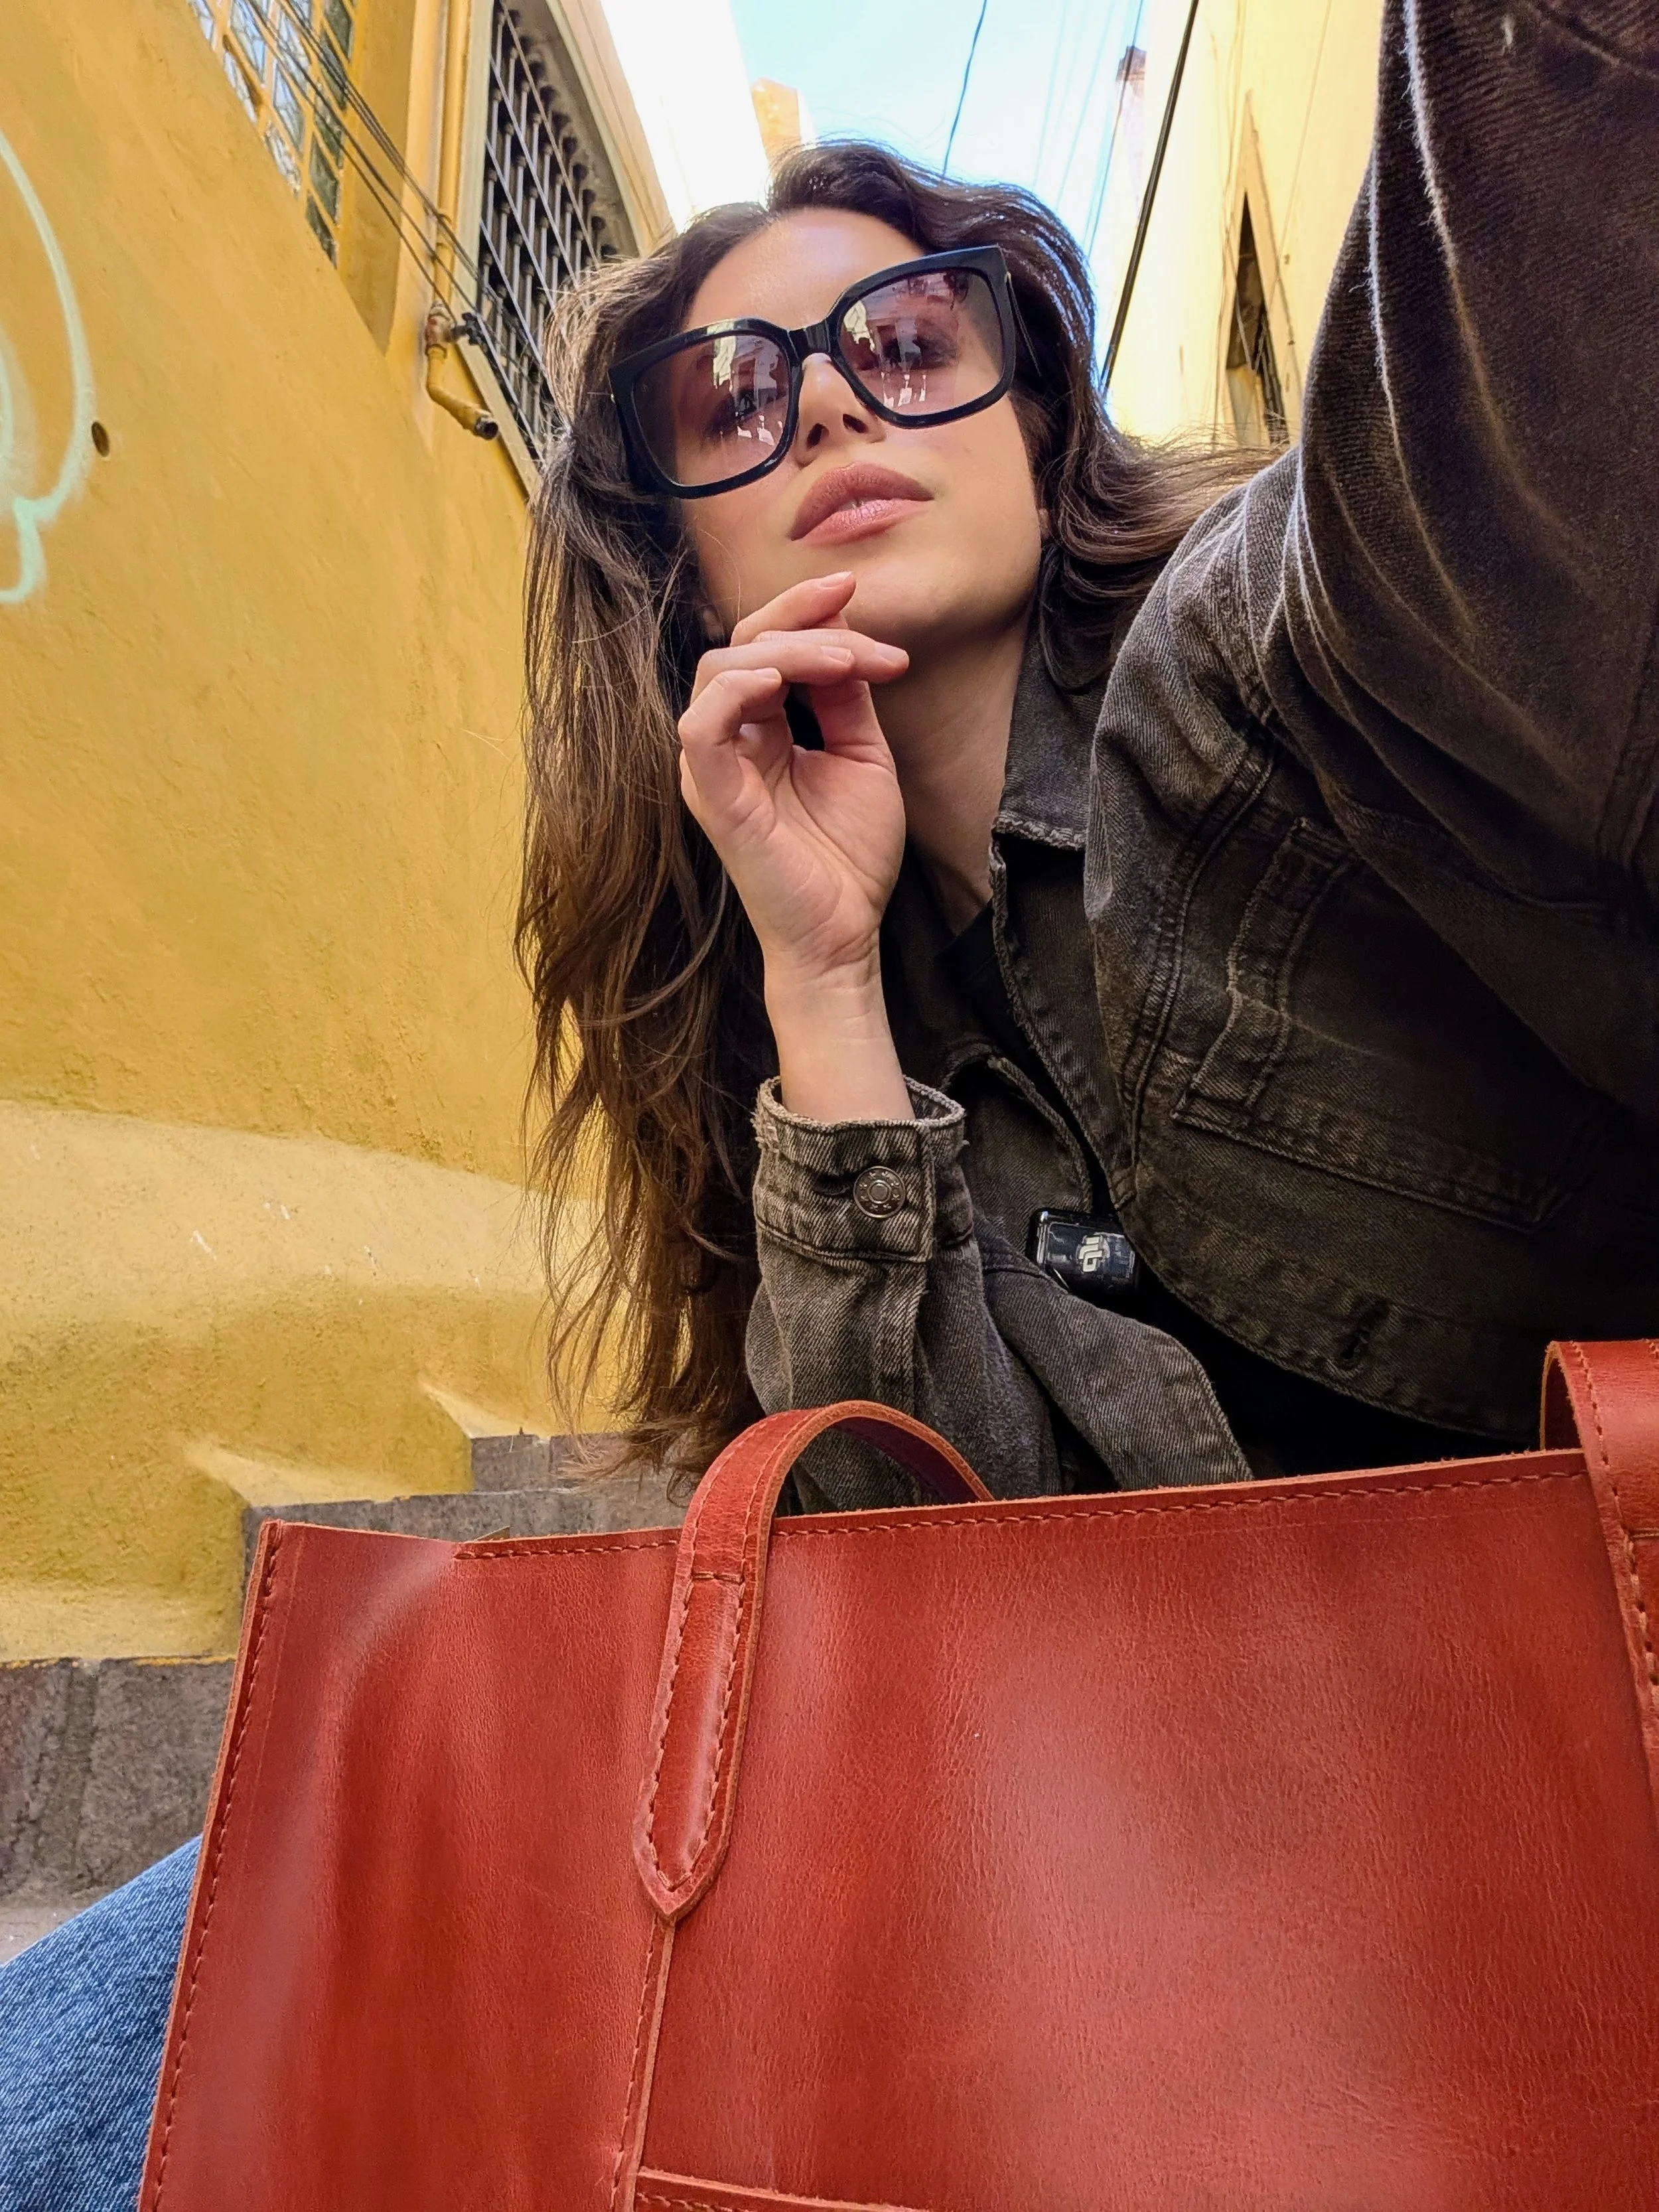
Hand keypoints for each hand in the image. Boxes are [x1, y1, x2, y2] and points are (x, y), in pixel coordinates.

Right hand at [678, 571, 908, 994]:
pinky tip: (782, 685)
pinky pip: (700, 726)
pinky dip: (736, 692)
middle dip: (802, 623)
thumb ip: (845, 699)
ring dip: (785, 653)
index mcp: (758, 730)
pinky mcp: (713, 796)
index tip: (854, 590)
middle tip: (865, 639)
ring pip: (720, 670)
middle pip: (738, 644)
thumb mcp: (861, 756)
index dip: (804, 611)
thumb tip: (848, 637)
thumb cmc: (848, 857)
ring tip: (842, 663)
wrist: (844, 932)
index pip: (763, 646)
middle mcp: (726, 740)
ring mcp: (714, 767)